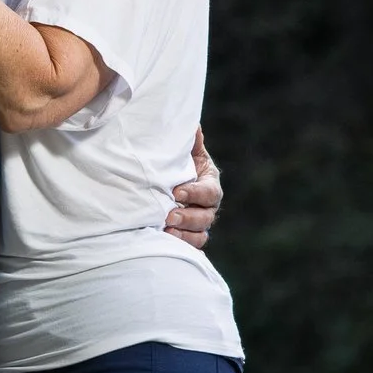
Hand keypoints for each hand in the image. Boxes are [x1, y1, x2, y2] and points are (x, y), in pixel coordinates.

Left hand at [165, 127, 221, 250]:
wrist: (162, 180)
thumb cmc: (173, 163)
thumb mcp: (182, 151)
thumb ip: (188, 142)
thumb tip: (193, 126)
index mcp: (209, 182)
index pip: (210, 192)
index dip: (196, 193)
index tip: (177, 192)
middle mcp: (208, 205)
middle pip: (206, 216)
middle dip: (188, 217)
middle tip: (169, 216)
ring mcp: (199, 222)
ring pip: (200, 234)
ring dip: (184, 235)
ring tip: (165, 231)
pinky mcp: (189, 235)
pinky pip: (192, 246)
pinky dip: (182, 246)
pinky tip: (166, 243)